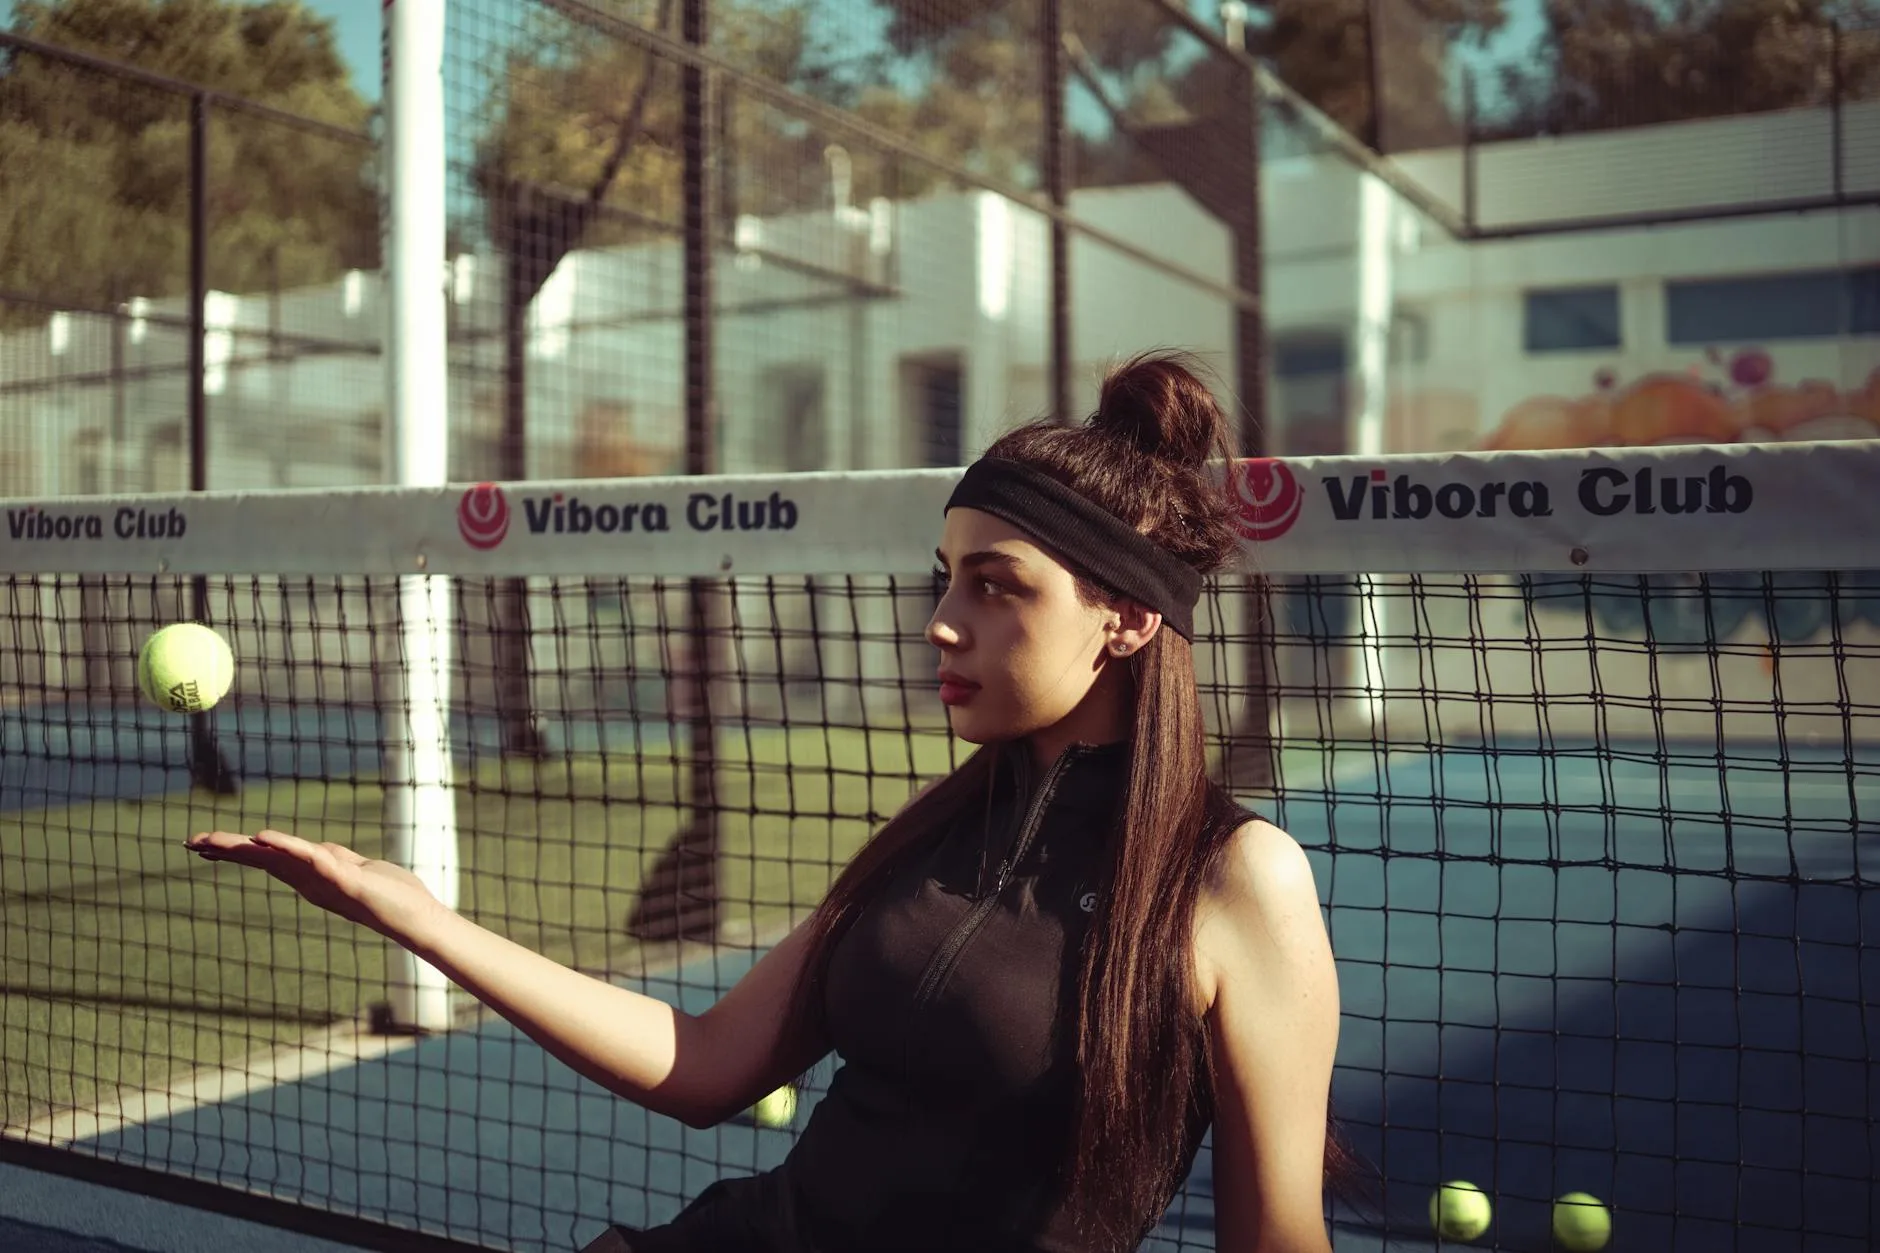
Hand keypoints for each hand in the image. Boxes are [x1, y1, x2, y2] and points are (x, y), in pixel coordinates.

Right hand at [185, 829, 444, 940]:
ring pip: (277, 860)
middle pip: (261, 860)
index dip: (236, 849)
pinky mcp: (346, 881)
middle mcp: (310, 881)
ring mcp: (324, 881)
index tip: (203, 843)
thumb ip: (332, 860)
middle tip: (189, 842)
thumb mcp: (354, 869)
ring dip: (244, 848)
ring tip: (211, 840)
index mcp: (309, 876)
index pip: (265, 858)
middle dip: (226, 850)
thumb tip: (313, 851)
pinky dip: (288, 847)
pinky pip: (313, 859)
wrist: (416, 916)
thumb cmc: (389, 894)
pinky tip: (264, 838)